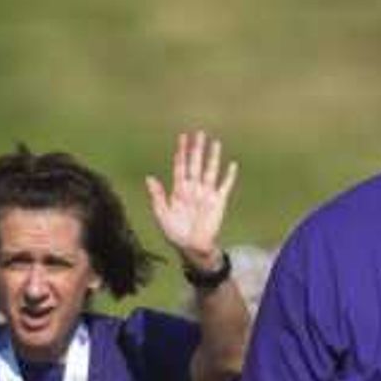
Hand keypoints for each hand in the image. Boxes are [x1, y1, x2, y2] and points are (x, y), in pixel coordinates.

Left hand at [141, 129, 236, 271]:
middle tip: (199, 133)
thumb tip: (149, 178)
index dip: (181, 152)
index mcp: (179, 190)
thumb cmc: (175, 233)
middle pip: (196, 164)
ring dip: (212, 157)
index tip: (182, 137)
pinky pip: (224, 186)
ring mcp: (206, 194)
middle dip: (197, 148)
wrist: (192, 248)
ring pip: (210, 170)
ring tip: (215, 142)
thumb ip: (157, 196)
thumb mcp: (162, 215)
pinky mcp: (218, 202)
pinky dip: (228, 176)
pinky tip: (232, 164)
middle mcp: (193, 188)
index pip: (181, 166)